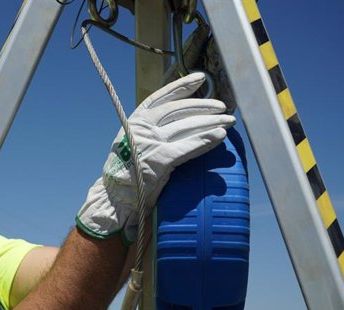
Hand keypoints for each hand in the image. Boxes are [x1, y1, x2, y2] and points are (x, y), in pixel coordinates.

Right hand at [76, 72, 235, 244]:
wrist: (115, 197)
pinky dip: (205, 141)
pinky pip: (188, 146)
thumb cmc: (128, 172)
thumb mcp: (133, 143)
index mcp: (135, 121)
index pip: (162, 98)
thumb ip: (151, 130)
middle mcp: (143, 128)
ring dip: (211, 123)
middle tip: (222, 108)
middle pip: (179, 110)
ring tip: (228, 122)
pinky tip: (219, 137)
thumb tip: (179, 121)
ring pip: (187, 126)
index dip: (182, 86)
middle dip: (203, 107)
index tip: (200, 79)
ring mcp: (151, 143)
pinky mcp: (161, 160)